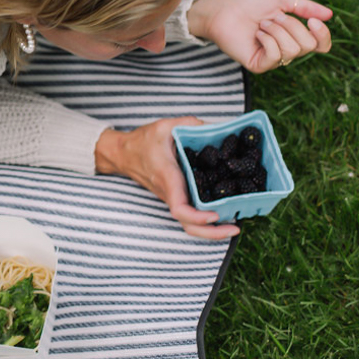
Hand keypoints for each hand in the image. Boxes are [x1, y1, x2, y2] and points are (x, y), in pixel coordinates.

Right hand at [95, 118, 238, 239]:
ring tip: (233, 226)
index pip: (179, 207)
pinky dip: (205, 220)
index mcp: (168, 177)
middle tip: (235, 228)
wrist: (122, 153)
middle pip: (187, 224)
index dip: (197, 217)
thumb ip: (192, 125)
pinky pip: (188, 215)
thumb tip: (218, 128)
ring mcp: (171, 197)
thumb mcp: (166, 126)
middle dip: (210, 233)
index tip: (214, 215)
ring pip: (188, 223)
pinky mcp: (174, 197)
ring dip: (210, 230)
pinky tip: (221, 213)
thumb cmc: (142, 141)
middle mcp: (169, 192)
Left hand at [187, 0, 332, 72]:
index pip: (321, 46)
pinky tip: (257, 34)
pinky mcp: (258, 65)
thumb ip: (305, 7)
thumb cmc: (248, 1)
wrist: (223, 7)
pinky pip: (276, 56)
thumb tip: (329, 15)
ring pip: (293, 50)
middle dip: (292, 26)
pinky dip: (268, 40)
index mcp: (294, 34)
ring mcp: (272, 58)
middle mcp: (286, 48)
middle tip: (272, 18)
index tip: (312, 21)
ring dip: (277, 31)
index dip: (323, 35)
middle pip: (308, 45)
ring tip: (261, 25)